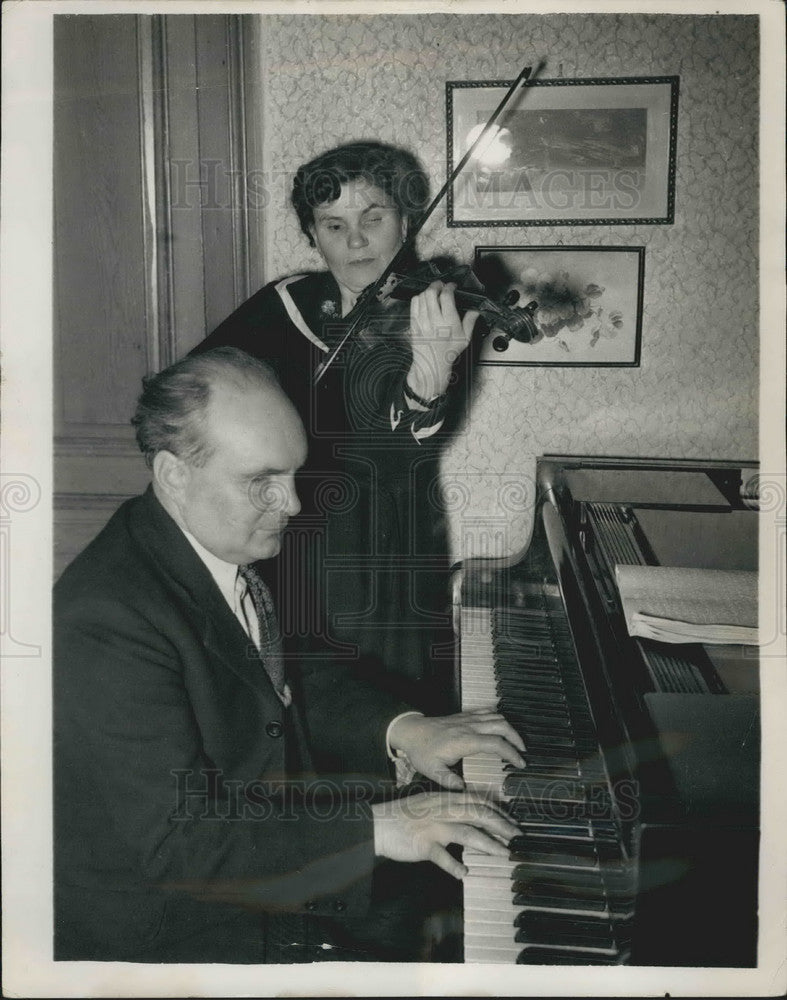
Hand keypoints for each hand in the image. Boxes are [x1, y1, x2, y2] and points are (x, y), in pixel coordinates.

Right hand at [371, 790, 518, 878]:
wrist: (378, 824)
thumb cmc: (404, 816)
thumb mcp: (429, 803)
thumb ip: (450, 807)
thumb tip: (472, 814)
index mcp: (445, 799)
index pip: (477, 801)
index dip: (497, 811)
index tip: (511, 821)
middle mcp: (442, 810)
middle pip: (477, 814)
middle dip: (501, 825)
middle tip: (517, 836)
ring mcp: (433, 827)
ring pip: (466, 832)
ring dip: (487, 843)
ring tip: (503, 853)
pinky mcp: (423, 844)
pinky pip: (441, 856)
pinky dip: (453, 866)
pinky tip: (464, 874)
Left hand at [388, 708, 524, 790]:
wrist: (411, 731)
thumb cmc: (421, 750)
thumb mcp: (432, 770)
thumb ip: (449, 781)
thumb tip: (464, 790)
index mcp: (464, 741)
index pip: (496, 743)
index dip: (511, 753)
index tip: (520, 763)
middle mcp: (469, 727)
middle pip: (502, 725)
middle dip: (517, 739)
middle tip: (523, 753)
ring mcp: (468, 719)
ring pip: (497, 716)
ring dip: (510, 728)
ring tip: (516, 742)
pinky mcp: (465, 716)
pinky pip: (487, 712)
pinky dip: (499, 718)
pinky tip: (501, 728)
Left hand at [407, 281, 478, 400]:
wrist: (432, 364)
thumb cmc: (447, 353)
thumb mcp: (464, 338)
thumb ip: (470, 322)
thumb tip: (475, 311)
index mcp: (448, 322)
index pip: (446, 296)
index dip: (449, 287)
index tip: (452, 286)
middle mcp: (434, 320)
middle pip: (432, 293)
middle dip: (437, 285)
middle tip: (441, 286)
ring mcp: (422, 321)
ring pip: (422, 296)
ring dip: (428, 291)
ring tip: (433, 292)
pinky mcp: (414, 324)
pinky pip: (414, 304)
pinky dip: (419, 298)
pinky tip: (424, 300)